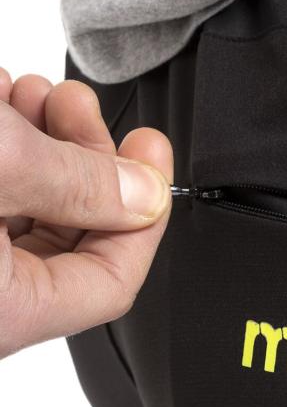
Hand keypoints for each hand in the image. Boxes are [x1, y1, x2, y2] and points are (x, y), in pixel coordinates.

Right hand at [0, 68, 171, 356]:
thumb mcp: (0, 165)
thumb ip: (80, 184)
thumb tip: (144, 193)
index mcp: (5, 313)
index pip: (110, 284)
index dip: (143, 219)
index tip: (152, 157)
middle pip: (68, 240)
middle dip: (84, 161)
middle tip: (80, 106)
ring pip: (26, 211)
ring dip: (40, 144)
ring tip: (33, 94)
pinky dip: (4, 149)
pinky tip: (0, 99)